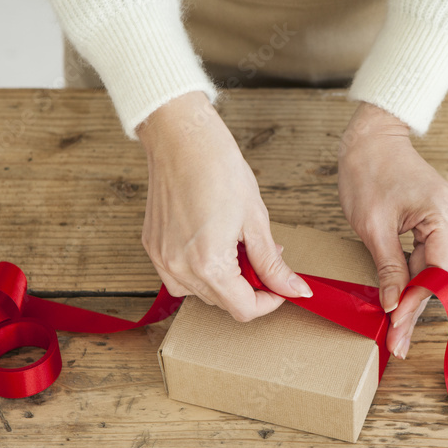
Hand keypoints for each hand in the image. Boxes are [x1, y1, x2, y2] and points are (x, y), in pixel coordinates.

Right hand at [137, 91, 311, 320]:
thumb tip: (295, 290)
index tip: (280, 287)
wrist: (182, 138)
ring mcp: (161, 259)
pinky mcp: (152, 247)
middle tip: (262, 257)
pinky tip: (211, 245)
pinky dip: (199, 271)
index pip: (244, 309)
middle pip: (222, 302)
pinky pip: (178, 276)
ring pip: (199, 292)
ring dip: (223, 281)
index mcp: (209, 265)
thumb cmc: (219, 169)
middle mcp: (179, 268)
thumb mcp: (256, 220)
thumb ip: (272, 264)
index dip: (269, 302)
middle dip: (248, 287)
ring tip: (236, 248)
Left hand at [337, 102, 447, 358]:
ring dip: (414, 296)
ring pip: (431, 268)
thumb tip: (392, 305)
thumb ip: (387, 268)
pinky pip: (426, 255)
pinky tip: (400, 302)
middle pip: (438, 274)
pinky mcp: (436, 219)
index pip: (437, 272)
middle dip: (415, 308)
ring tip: (397, 331)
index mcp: (443, 214)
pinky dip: (412, 277)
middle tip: (397, 343)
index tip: (397, 330)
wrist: (371, 137)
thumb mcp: (372, 225)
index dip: (417, 305)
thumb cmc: (368, 171)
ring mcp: (447, 217)